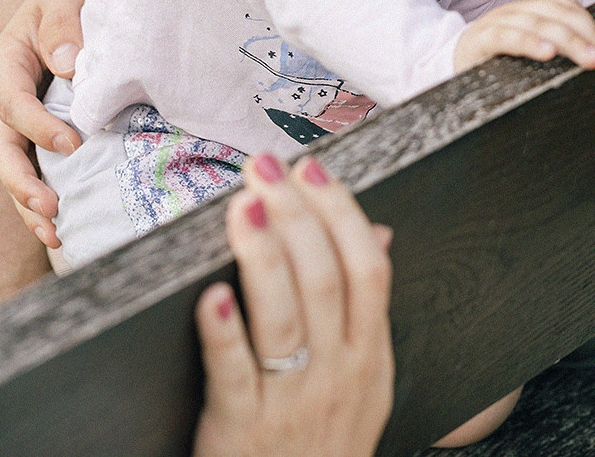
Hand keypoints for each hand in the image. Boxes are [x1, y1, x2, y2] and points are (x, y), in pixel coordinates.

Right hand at [0, 0, 98, 247]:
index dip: (37, 126)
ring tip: (55, 234)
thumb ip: (66, 19)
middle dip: (22, 181)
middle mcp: (7, 89)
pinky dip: (44, 195)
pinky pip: (36, 164)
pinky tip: (62, 227)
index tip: (73, 144)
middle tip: (52, 209)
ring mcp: (23, 111)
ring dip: (29, 201)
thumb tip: (65, 64)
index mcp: (5, 56)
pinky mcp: (44, 125)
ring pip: (14, 163)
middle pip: (2, 144)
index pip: (12, 100)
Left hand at [193, 156, 393, 456]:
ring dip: (263, 255)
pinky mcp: (241, 430)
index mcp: (368, 355)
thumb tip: (382, 234)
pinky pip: (234, 376)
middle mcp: (337, 374)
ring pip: (283, 318)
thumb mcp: (365, 381)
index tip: (311, 166)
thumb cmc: (322, 444)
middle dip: (295, 214)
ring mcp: (291, 403)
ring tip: (241, 207)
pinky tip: (212, 296)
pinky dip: (224, 334)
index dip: (340, 211)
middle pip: (324, 279)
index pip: (366, 268)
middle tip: (264, 168)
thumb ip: (367, 310)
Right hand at [452, 0, 594, 72]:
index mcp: (529, 12)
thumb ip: (552, 51)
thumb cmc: (492, 65)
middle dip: (587, 36)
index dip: (591, 28)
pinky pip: (507, 37)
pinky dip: (529, 43)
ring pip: (538, 24)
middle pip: (558, 15)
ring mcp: (496, 22)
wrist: (443, 66)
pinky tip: (547, 53)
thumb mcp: (526, 55)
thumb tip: (594, 62)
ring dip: (569, 41)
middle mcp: (515, 11)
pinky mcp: (479, 39)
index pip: (566, 9)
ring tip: (589, 59)